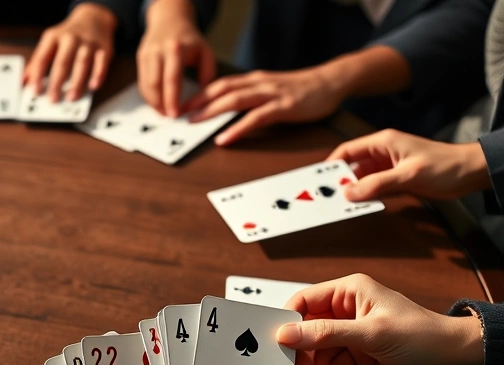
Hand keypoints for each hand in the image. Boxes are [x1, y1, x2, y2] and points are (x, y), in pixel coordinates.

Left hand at [24, 3, 116, 102]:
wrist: (93, 17)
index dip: (37, 75)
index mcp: (53, 37)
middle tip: (52, 99)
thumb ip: (38, 61)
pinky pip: (101, 63)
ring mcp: (88, 44)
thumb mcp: (50, 42)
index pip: (42, 58)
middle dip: (56, 82)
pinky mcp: (104, 49)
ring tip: (71, 98)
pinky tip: (93, 86)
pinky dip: (98, 75)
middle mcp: (70, 39)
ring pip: (82, 64)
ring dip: (77, 82)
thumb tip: (24, 82)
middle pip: (62, 62)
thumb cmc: (68, 35)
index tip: (34, 91)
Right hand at [138, 0, 214, 116]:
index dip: (172, 99)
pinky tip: (157, 102)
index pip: (171, 78)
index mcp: (175, 48)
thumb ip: (207, 73)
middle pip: (154, 84)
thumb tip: (204, 97)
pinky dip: (148, 95)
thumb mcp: (205, 52)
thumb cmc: (189, 39)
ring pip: (145, 85)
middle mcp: (158, 50)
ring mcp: (146, 54)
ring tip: (163, 112)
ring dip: (153, 102)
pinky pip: (141, 82)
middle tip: (168, 117)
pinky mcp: (140, 58)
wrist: (169, 20)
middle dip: (160, 104)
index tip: (175, 114)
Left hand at [185, 66, 344, 145]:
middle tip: (179, 115)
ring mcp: (271, 94)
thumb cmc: (300, 89)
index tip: (181, 105)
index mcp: (253, 80)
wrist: (331, 81)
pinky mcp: (284, 106)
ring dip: (212, 112)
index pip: (220, 85)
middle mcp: (259, 83)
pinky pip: (256, 117)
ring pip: (235, 100)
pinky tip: (224, 138)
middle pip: (222, 90)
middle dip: (198, 102)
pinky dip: (238, 128)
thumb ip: (251, 97)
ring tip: (195, 123)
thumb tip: (227, 111)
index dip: (199, 94)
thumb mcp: (270, 90)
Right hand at [277, 274, 483, 364]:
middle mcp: (346, 310)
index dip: (288, 322)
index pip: (303, 301)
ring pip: (318, 352)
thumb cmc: (423, 335)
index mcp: (348, 292)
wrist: (455, 360)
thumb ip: (326, 333)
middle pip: (307, 331)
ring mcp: (351, 332)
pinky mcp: (358, 352)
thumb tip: (287, 333)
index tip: (279, 346)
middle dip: (304, 355)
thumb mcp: (371, 333)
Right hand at [327, 130, 490, 200]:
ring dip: (353, 191)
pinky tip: (360, 205)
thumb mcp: (408, 175)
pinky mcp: (395, 179)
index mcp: (382, 143)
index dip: (331, 165)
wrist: (471, 172)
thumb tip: (349, 193)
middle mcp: (382, 153)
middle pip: (351, 166)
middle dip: (339, 181)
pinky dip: (366, 196)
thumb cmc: (444, 166)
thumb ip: (377, 184)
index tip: (318, 182)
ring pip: (361, 179)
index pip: (347, 151)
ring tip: (339, 204)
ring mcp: (388, 167)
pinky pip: (374, 188)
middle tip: (325, 197)